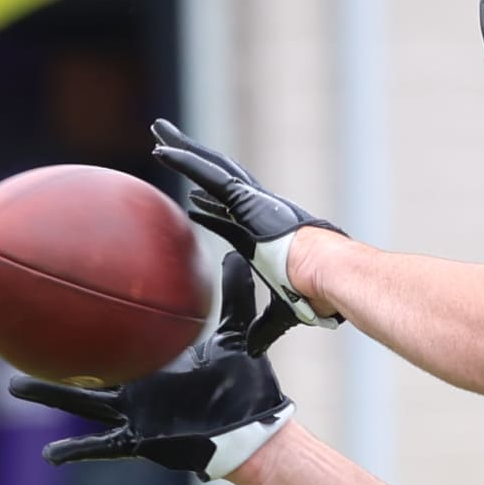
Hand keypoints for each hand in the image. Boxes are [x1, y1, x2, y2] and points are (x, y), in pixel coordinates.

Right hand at [8, 253, 292, 479]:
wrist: (251, 428)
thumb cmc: (243, 385)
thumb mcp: (236, 335)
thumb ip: (234, 297)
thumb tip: (232, 255)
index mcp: (153, 360)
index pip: (119, 335)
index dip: (97, 318)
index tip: (71, 297)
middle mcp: (137, 385)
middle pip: (87, 365)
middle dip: (57, 351)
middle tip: (23, 334)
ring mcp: (133, 413)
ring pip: (82, 402)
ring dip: (51, 394)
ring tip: (15, 385)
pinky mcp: (139, 440)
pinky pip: (101, 446)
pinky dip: (76, 449)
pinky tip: (49, 455)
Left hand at [150, 118, 345, 354]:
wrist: (325, 276)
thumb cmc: (313, 293)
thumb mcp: (281, 313)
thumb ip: (264, 329)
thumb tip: (253, 351)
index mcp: (263, 233)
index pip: (231, 217)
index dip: (212, 210)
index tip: (194, 204)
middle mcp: (255, 210)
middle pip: (218, 180)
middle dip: (195, 163)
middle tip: (171, 145)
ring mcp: (250, 200)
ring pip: (209, 167)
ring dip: (183, 149)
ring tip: (158, 132)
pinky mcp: (245, 197)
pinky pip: (207, 174)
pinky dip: (185, 161)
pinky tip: (162, 149)